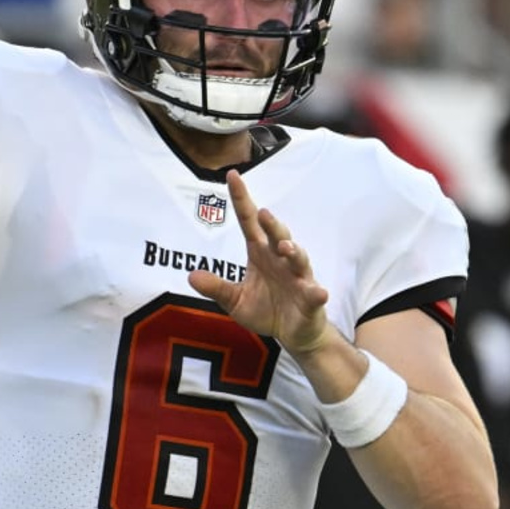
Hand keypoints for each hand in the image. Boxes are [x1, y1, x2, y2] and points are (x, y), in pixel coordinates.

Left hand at [188, 170, 331, 352]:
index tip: (232, 175)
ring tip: (286, 247)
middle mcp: (281, 259)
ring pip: (299, 259)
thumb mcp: (235, 300)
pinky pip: (314, 293)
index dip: (242, 200)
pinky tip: (318, 292)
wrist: (293, 333)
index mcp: (260, 254)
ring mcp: (299, 277)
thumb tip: (191, 277)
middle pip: (277, 235)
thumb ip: (217, 288)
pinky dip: (316, 292)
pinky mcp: (311, 298)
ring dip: (294, 251)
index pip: (248, 223)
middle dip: (272, 224)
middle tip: (262, 213)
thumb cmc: (266, 309)